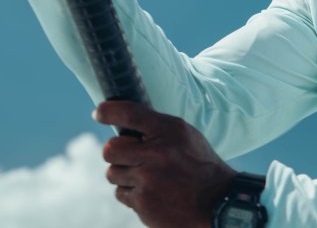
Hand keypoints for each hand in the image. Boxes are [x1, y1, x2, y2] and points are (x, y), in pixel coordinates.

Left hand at [95, 100, 236, 227]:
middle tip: (130, 155)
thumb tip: (121, 122)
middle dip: (116, 152)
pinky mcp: (143, 204)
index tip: (100, 112)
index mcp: (170, 131)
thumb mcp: (185, 135)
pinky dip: (133, 193)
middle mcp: (157, 155)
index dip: (109, 111)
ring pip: (112, 173)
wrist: (216, 201)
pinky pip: (121, 193)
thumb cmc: (198, 163)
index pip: (130, 114)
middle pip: (110, 149)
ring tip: (148, 176)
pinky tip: (152, 192)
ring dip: (124, 174)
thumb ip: (156, 128)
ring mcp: (148, 181)